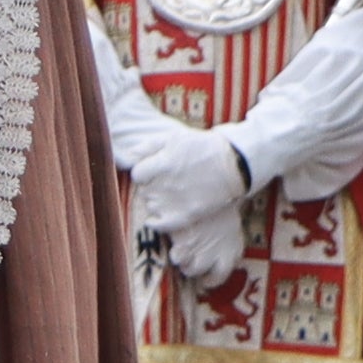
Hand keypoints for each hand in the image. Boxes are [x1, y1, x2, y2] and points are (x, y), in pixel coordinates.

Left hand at [111, 103, 247, 258]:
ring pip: (151, 206)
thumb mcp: (174, 138)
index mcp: (162, 163)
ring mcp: (176, 201)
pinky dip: (156, 223)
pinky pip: (161, 224)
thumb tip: (129, 156)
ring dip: (155, 201)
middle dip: (151, 186)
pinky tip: (156, 219)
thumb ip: (149, 146)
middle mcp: (166, 183)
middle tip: (164, 181)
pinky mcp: (187, 214)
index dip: (144, 173)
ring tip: (169, 194)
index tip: (152, 171)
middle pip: (144, 190)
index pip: (137, 174)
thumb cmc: (202, 147)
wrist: (232, 164)